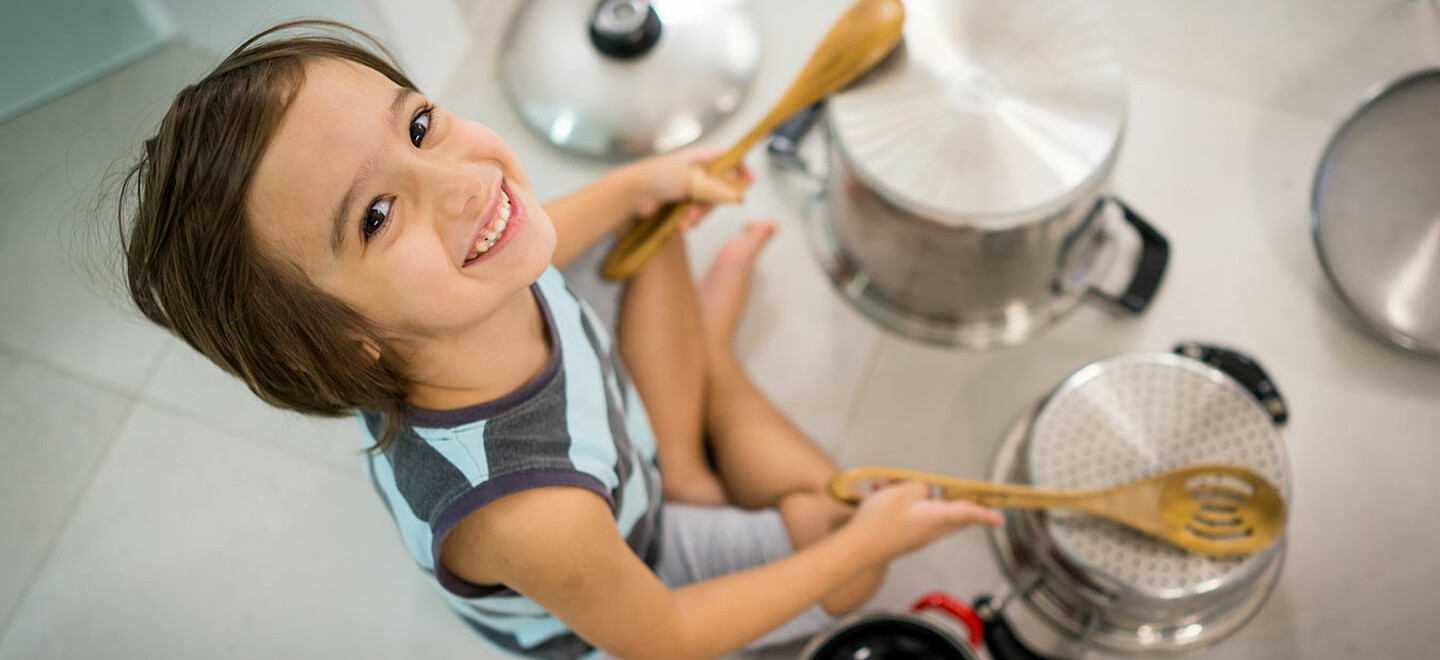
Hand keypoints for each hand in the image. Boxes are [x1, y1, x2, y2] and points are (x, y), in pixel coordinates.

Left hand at [625, 146, 753, 229]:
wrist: (631, 195)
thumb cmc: (657, 178)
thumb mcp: (692, 178)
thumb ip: (716, 183)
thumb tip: (735, 189)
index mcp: (698, 158)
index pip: (728, 158)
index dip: (741, 169)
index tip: (749, 183)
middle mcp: (694, 171)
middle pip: (720, 187)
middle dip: (713, 203)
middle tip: (703, 209)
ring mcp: (686, 187)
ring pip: (706, 204)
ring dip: (699, 215)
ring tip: (686, 220)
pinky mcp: (678, 203)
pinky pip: (694, 213)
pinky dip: (690, 220)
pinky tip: (680, 224)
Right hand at [842, 481, 1003, 563]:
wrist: (858, 547)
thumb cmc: (883, 518)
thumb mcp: (905, 489)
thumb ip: (923, 486)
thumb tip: (927, 492)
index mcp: (939, 517)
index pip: (969, 513)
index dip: (985, 514)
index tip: (1000, 520)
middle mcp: (933, 530)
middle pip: (950, 512)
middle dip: (942, 495)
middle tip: (937, 486)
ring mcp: (918, 537)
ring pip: (925, 510)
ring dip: (909, 493)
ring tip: (884, 484)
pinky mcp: (904, 539)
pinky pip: (909, 516)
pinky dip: (898, 503)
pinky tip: (878, 492)